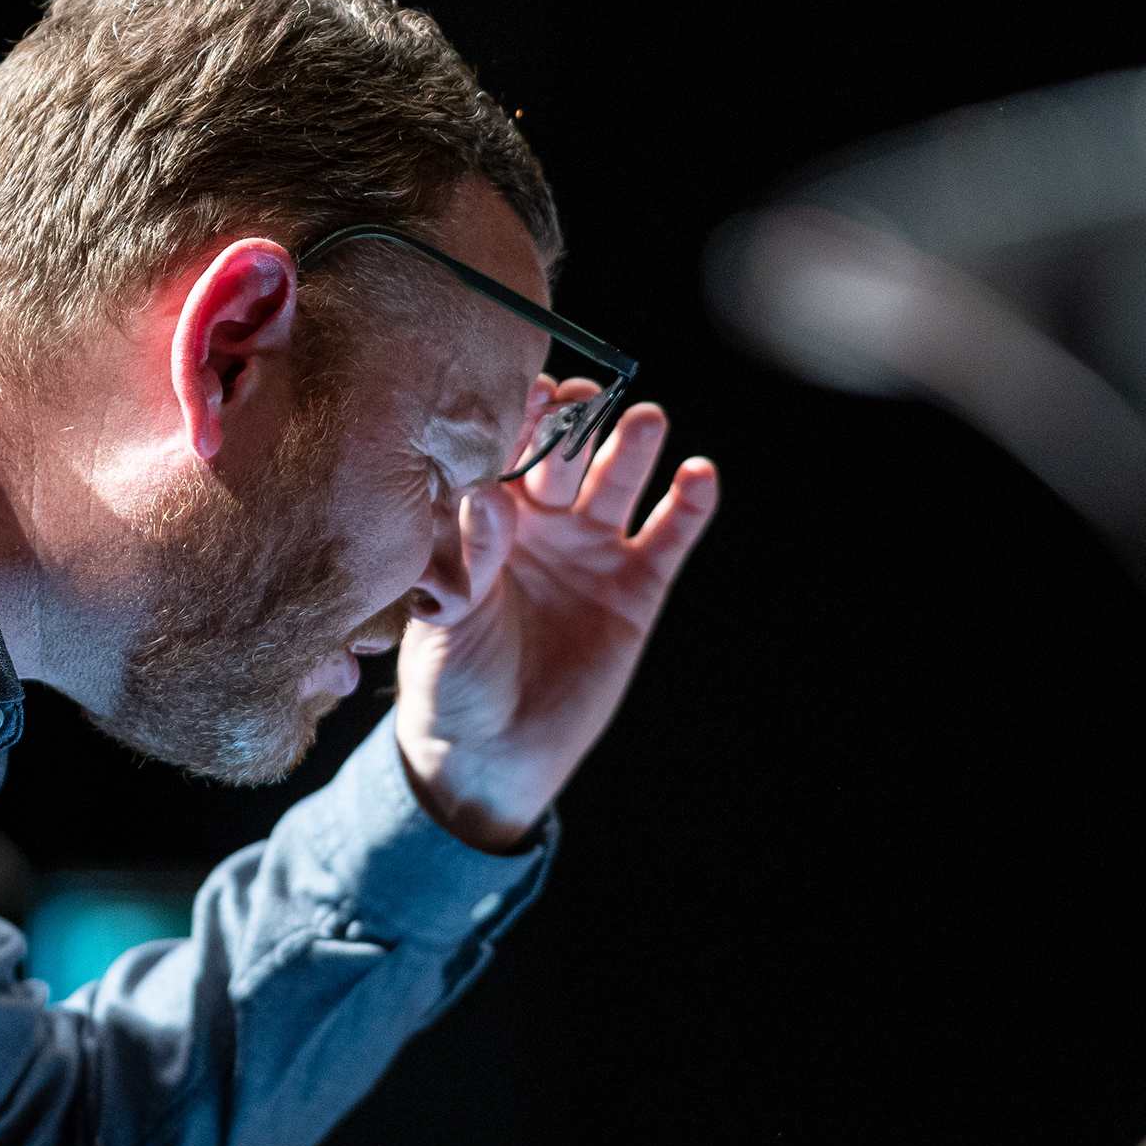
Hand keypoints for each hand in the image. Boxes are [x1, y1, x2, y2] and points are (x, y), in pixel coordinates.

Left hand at [395, 389, 717, 849]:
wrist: (492, 753)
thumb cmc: (450, 678)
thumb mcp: (446, 618)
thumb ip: (467, 557)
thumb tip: (488, 495)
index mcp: (484, 518)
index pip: (504, 450)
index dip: (516, 419)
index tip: (526, 392)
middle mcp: (541, 521)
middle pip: (566, 453)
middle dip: (575, 422)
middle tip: (585, 399)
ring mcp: (592, 549)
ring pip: (618, 480)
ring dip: (633, 446)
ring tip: (646, 420)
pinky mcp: (637, 586)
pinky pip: (668, 536)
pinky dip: (689, 505)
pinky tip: (698, 476)